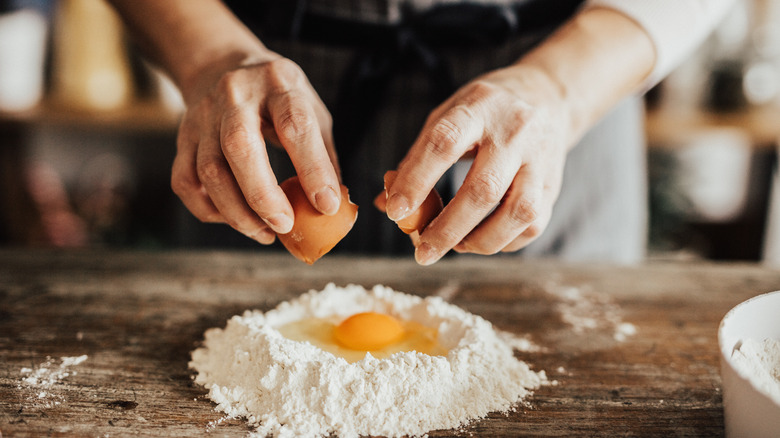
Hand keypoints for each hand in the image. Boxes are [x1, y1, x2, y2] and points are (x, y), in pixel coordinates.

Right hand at [171, 56, 340, 243]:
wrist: (223, 66)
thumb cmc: (279, 97)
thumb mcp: (312, 110)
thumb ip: (324, 155)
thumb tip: (333, 207)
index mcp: (279, 82)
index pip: (295, 125)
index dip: (312, 169)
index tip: (327, 206)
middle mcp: (236, 95)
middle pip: (240, 147)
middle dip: (263, 196)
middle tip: (285, 226)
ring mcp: (203, 115)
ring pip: (210, 171)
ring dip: (238, 213)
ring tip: (265, 233)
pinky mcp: (184, 137)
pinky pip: (186, 181)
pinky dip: (209, 209)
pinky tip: (234, 219)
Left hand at [385, 65, 571, 264]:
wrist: (546, 96)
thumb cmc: (483, 112)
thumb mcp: (446, 117)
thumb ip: (416, 159)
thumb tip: (385, 204)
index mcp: (477, 108)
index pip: (444, 143)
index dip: (417, 180)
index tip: (395, 211)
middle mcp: (514, 132)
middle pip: (483, 189)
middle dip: (448, 229)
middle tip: (423, 251)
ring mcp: (539, 159)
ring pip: (518, 212)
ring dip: (481, 241)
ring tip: (457, 246)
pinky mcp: (553, 184)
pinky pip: (533, 225)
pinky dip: (504, 242)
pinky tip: (483, 239)